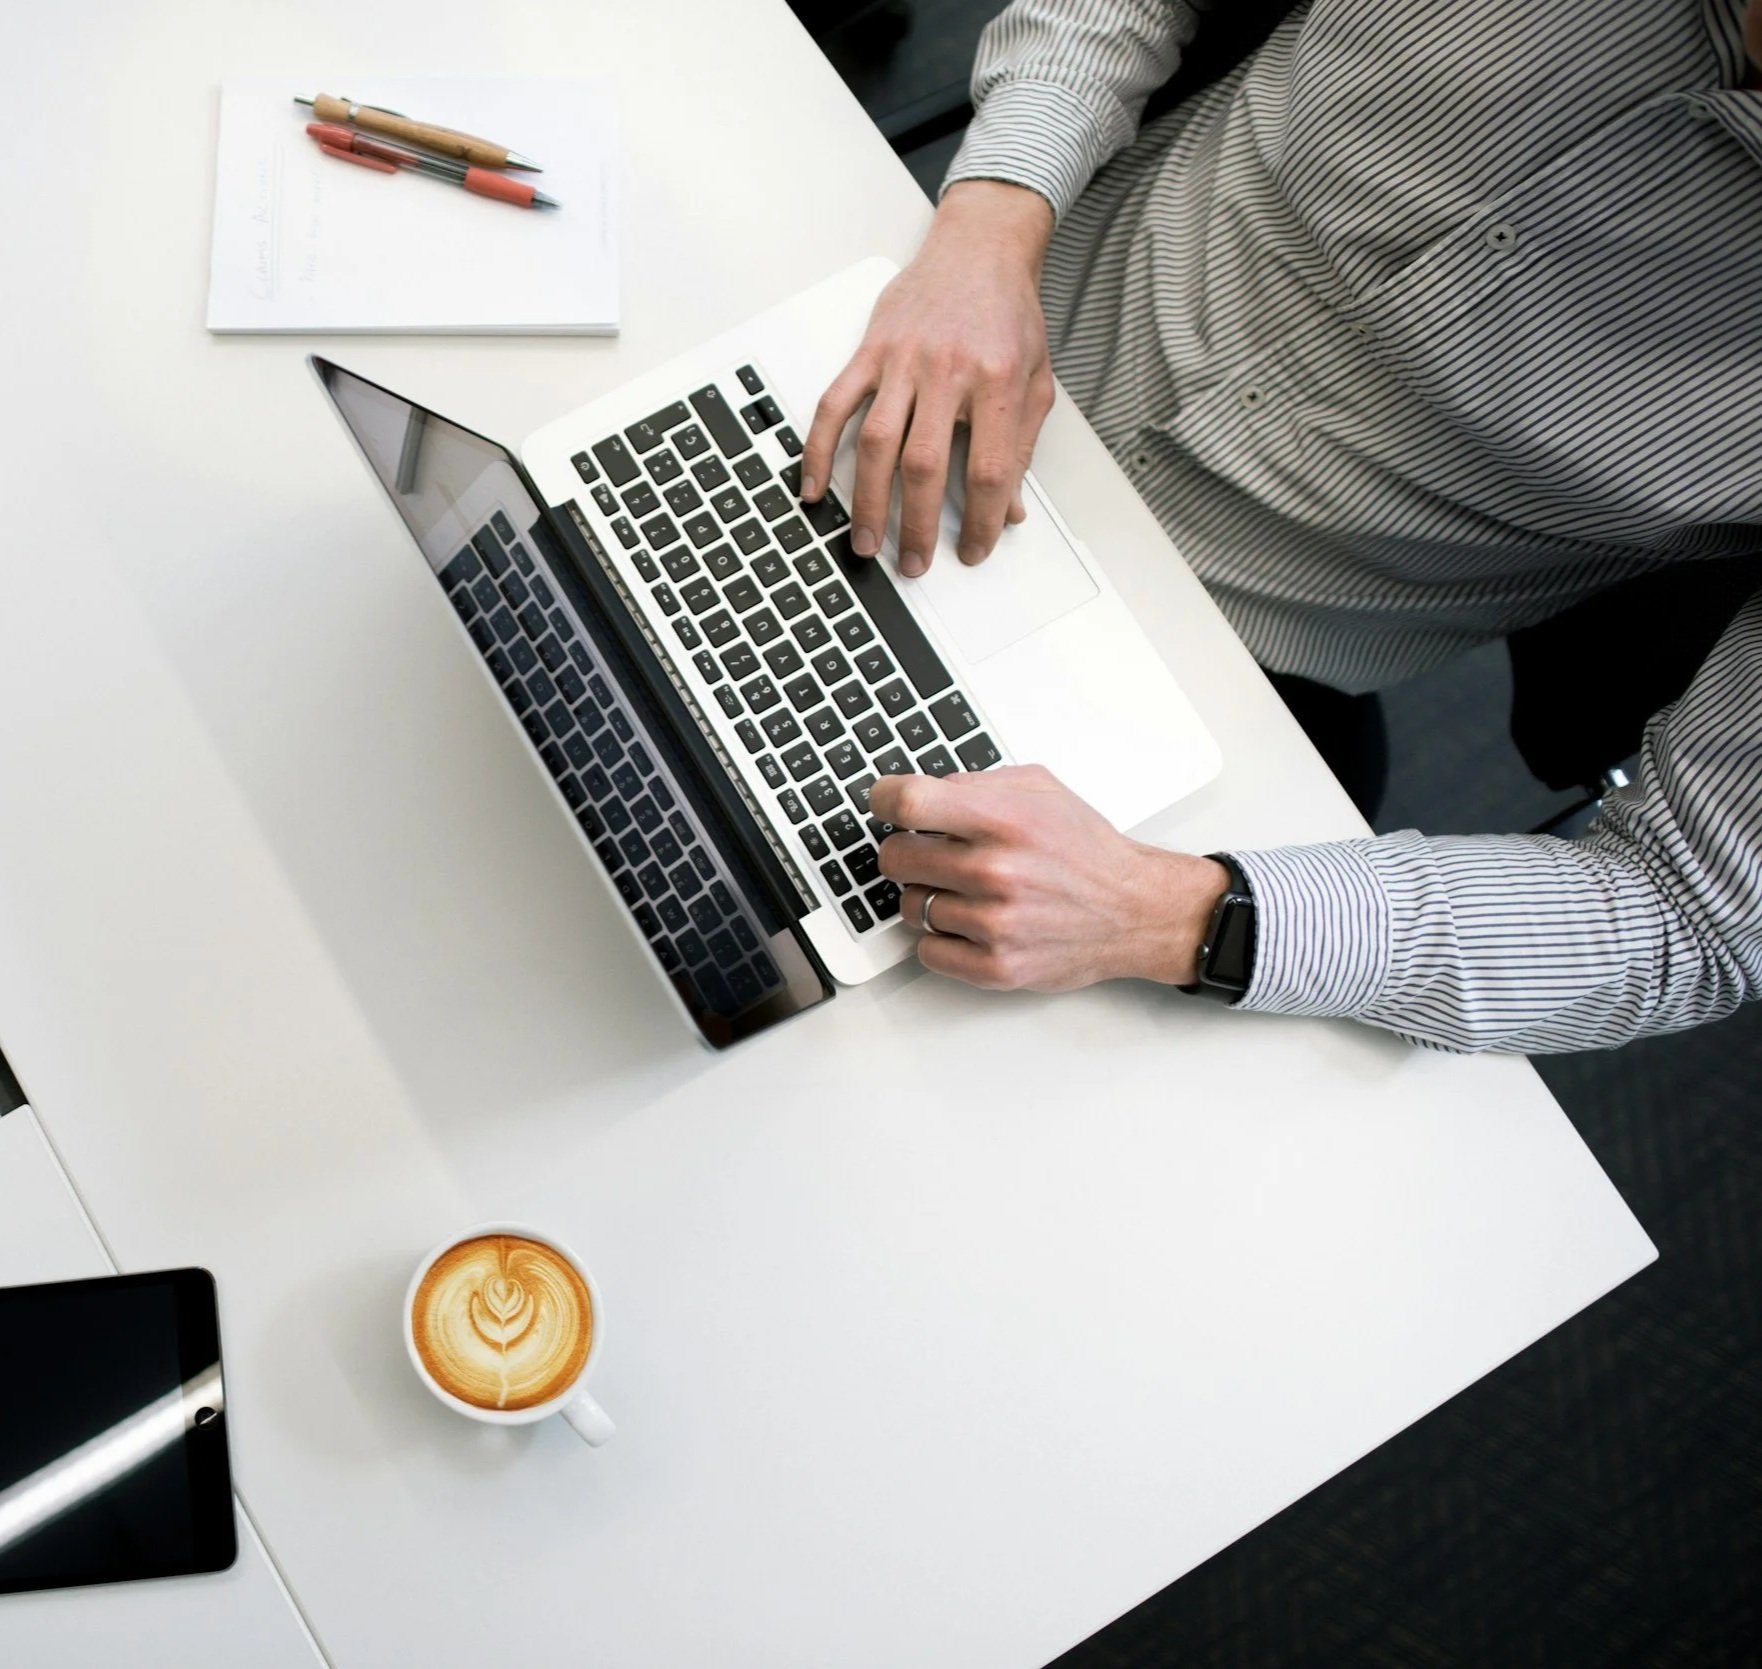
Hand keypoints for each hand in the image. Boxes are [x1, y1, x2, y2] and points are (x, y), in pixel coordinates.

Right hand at [800, 181, 1055, 578]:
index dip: (982, 520)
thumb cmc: (1008, 315)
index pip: (988, 469)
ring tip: (866, 542)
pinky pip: (835, 405)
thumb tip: (1010, 509)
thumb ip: (1020, 446)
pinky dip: (820, 449)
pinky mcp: (870, 350)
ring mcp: (902, 360)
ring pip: (877, 443)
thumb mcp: (1034, 381)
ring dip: (868, 501)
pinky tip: (814, 487)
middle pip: (925, 465)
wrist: (979, 250)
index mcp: (996, 381)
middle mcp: (947, 370)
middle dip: (917, 525)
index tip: (974, 549)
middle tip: (914, 563)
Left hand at [870, 765, 1230, 992]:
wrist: (1134, 911)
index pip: (909, 804)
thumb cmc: (1086, 850)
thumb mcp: (1040, 790)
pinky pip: (927, 951)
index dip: (884, 799)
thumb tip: (919, 791)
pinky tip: (968, 922)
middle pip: (896, 857)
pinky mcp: (996, 967)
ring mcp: (994, 924)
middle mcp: (997, 872)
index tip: (883, 803)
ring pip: (909, 906)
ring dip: (928, 896)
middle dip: (906, 850)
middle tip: (929, 852)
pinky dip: (940, 938)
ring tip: (965, 890)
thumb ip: (976, 783)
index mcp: (1005, 820)